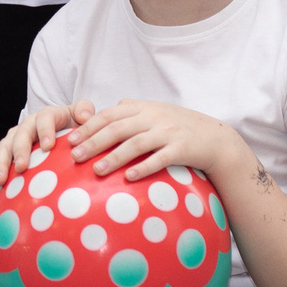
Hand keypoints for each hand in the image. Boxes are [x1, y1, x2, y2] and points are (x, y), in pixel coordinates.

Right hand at [0, 103, 93, 191]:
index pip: (44, 119)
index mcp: (46, 116)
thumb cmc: (73, 128)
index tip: (49, 146)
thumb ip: (84, 111)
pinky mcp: (4, 153)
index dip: (45, 131)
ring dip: (0, 164)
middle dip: (20, 151)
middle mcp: (26, 126)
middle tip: (23, 167)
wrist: (61, 134)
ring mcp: (13, 139)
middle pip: (20, 135)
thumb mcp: (81, 116)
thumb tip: (85, 117)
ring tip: (1, 181)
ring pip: (3, 148)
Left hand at [63, 99, 251, 182]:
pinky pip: (160, 159)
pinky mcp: (182, 149)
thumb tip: (102, 112)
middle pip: (118, 128)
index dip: (88, 126)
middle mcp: (154, 117)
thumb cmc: (179, 126)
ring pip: (136, 143)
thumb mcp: (155, 112)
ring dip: (115, 157)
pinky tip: (129, 178)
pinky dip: (144, 168)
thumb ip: (130, 109)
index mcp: (144, 108)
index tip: (70, 139)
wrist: (216, 139)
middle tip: (75, 156)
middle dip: (94, 142)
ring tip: (97, 170)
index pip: (110, 114)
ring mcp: (169, 132)